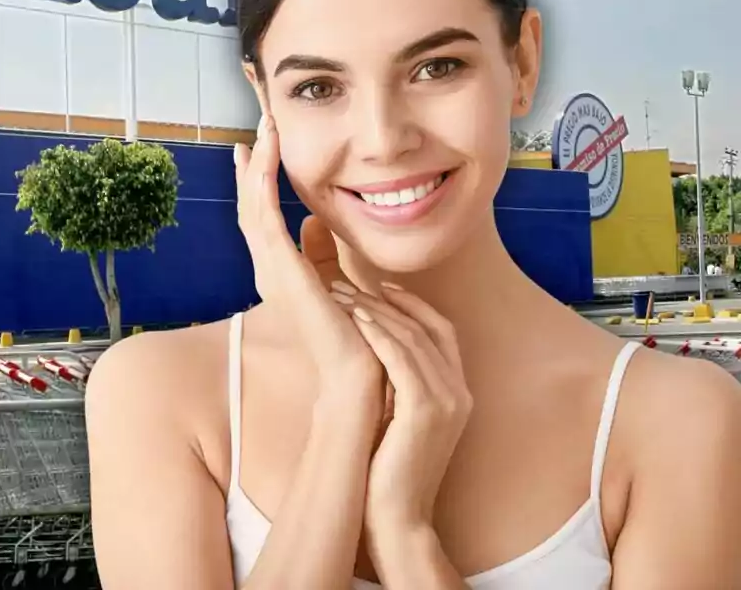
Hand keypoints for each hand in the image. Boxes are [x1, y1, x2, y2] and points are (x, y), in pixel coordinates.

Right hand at [234, 116, 378, 387]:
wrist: (355, 375)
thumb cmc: (351, 338)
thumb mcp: (335, 284)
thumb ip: (322, 254)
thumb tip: (315, 220)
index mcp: (280, 272)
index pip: (261, 217)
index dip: (257, 183)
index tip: (256, 150)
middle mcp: (269, 269)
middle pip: (251, 206)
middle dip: (254, 166)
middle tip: (256, 129)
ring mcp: (271, 270)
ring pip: (254, 207)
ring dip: (258, 167)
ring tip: (262, 132)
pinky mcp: (281, 271)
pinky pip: (265, 220)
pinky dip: (263, 189)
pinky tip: (264, 162)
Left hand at [329, 281, 470, 538]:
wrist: (396, 517)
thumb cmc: (387, 469)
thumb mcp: (397, 416)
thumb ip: (395, 383)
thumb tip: (368, 348)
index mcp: (457, 392)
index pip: (441, 330)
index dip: (413, 303)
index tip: (381, 285)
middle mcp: (459, 392)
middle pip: (427, 327)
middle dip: (387, 301)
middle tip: (349, 284)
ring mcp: (448, 402)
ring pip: (414, 338)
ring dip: (376, 311)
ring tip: (342, 295)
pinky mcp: (426, 412)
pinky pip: (404, 360)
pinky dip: (381, 335)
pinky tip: (357, 319)